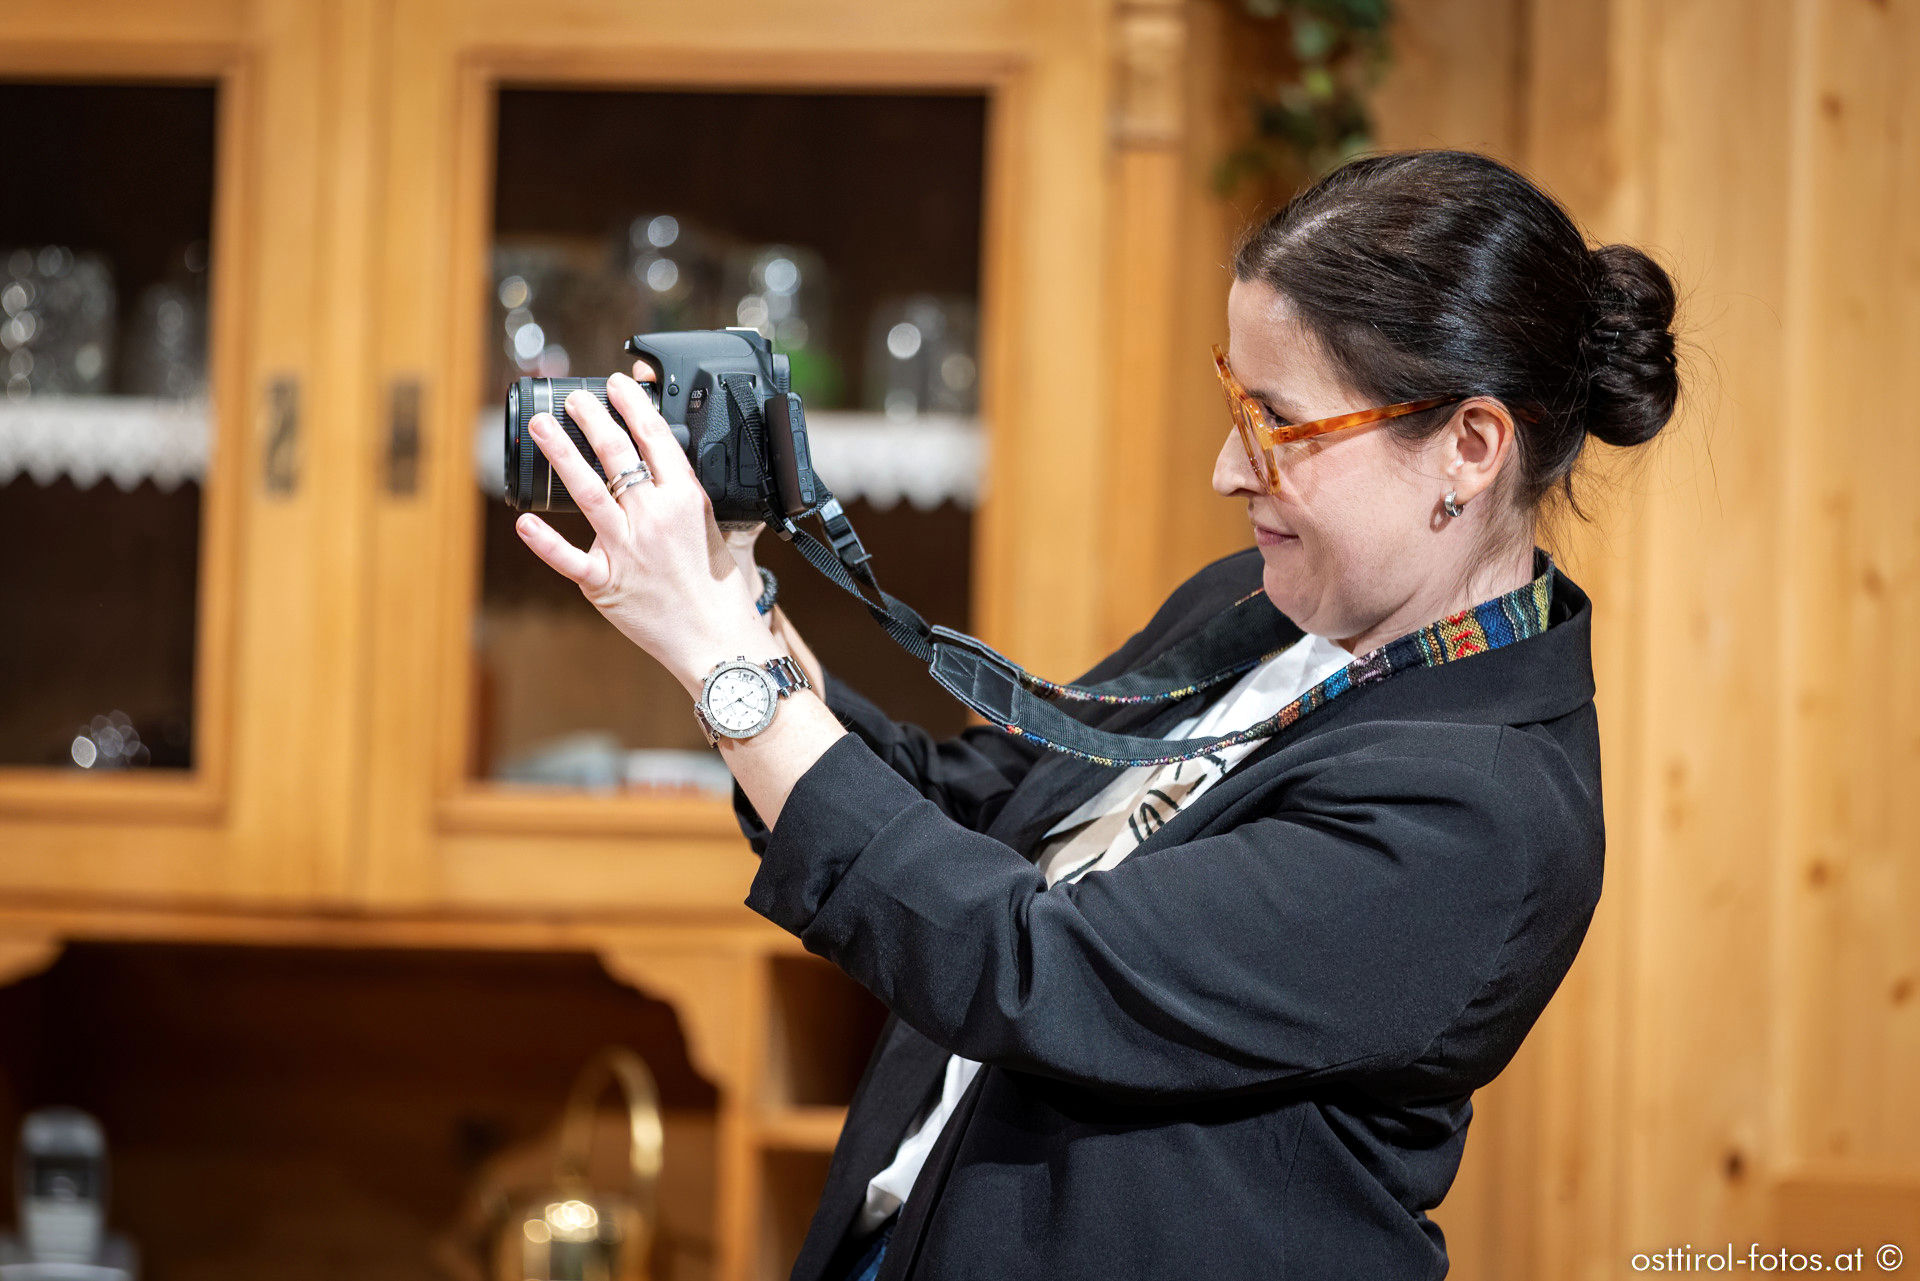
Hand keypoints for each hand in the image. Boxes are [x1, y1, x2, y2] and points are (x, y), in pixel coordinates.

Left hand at [512, 370, 777, 691]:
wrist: (718, 641)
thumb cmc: (721, 591)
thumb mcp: (720, 530)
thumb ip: (694, 497)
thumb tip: (678, 467)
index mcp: (686, 501)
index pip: (657, 439)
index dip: (634, 405)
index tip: (618, 384)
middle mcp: (655, 518)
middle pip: (619, 455)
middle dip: (593, 418)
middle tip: (574, 398)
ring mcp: (628, 550)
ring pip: (588, 491)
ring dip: (562, 453)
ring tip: (542, 426)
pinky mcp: (606, 584)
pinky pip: (569, 559)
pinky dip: (545, 542)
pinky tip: (524, 521)